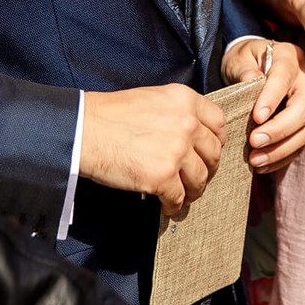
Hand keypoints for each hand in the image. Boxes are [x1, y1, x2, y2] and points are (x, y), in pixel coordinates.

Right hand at [77, 84, 223, 214]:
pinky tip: (168, 205)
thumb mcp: (154, 99)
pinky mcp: (162, 176)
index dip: (216, 142)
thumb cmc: (112, 115)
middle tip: (198, 178)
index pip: (218, 124)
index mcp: (186, 100)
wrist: (85, 130)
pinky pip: (179, 197)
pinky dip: (174, 205)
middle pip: (213, 154)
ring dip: (193, 190)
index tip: (209, 152)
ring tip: (184, 195)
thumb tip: (192, 134)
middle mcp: (187, 123)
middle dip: (207, 169)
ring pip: (199, 178)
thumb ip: (178, 112)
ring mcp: (176, 150)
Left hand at [220, 38, 304, 172]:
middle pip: (303, 108)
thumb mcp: (238, 58)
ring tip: (256, 160)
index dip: (272, 98)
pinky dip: (283, 157)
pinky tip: (263, 165)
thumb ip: (243, 69)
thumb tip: (250, 80)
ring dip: (282, 149)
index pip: (284, 78)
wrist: (256, 66)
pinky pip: (302, 143)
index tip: (256, 117)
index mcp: (289, 57)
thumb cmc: (246, 60)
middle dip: (280, 129)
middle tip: (254, 142)